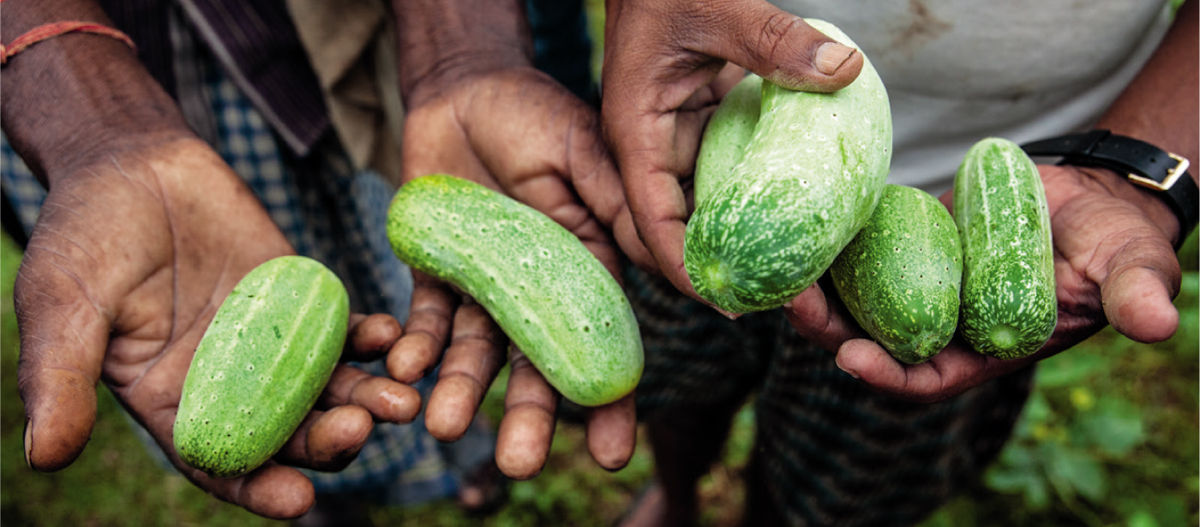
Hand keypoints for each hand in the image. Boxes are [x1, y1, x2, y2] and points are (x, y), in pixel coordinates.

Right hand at [15, 137, 421, 518]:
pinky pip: (343, 331)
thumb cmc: (84, 234)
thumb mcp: (59, 304)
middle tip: (362, 430)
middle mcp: (228, 386)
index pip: (219, 463)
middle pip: (288, 433)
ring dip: (366, 399)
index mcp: (169, 404)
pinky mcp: (302, 302)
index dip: (257, 486)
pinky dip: (371, 340)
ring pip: (327, 389)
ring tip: (403, 401)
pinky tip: (392, 336)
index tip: (298, 501)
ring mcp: (271, 346)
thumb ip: (59, 377)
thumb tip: (44, 457)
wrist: (131, 163)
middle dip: (326, 441)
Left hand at [388, 66, 637, 477]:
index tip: (612, 453)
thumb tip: (688, 267)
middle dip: (528, 415)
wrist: (462, 87)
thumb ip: (623, 210)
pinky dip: (413, 344)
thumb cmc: (536, 112)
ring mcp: (484, 285)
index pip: (602, 342)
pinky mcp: (435, 272)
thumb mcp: (587, 153)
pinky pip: (423, 318)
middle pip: (534, 364)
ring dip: (460, 390)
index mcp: (586, 268)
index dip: (609, 400)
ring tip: (441, 427)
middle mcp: (537, 289)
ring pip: (475, 351)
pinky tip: (403, 369)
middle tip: (518, 465)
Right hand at [600, 0, 863, 298]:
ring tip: (804, 277)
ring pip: (710, 205)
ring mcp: (680, 135)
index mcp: (637, 130)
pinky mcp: (705, 121)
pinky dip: (761, 198)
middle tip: (791, 302)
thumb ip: (774, 38)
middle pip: (683, 226)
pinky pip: (731, 171)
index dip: (686, 268)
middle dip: (730, 269)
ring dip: (749, 239)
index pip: (652, 218)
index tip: (731, 304)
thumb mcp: (718, 4)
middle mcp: (654, 144)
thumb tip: (845, 72)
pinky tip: (804, 220)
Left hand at [785, 165, 1184, 401]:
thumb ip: (1135, 293)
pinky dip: (830, 248)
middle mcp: (942, 324)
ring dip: (817, 289)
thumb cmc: (1113, 240)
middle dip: (829, 329)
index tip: (852, 358)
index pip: (927, 377)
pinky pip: (858, 255)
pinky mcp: (904, 247)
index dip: (889, 374)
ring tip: (781, 266)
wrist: (1089, 198)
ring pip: (854, 300)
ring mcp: (918, 286)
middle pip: (873, 340)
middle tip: (794, 302)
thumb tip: (1158, 324)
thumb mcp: (1132, 265)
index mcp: (984, 349)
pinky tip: (799, 226)